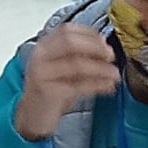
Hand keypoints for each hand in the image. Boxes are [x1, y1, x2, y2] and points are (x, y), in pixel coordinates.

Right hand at [16, 21, 122, 140]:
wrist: (32, 117)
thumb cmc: (50, 91)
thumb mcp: (61, 69)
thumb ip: (78, 56)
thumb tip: (105, 49)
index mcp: (44, 47)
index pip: (66, 31)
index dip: (89, 34)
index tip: (104, 41)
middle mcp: (41, 57)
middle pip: (70, 42)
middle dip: (95, 47)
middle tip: (110, 55)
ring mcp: (43, 74)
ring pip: (76, 64)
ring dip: (101, 69)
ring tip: (114, 74)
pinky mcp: (49, 92)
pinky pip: (78, 86)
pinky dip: (97, 85)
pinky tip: (107, 86)